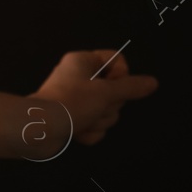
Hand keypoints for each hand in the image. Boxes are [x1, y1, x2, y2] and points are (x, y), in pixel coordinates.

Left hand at [28, 49, 157, 147]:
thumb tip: (152, 82)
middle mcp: (78, 77)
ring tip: (83, 119)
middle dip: (109, 105)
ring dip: (99, 120)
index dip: (122, 74)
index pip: (117, 59)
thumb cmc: (71, 102)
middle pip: (115, 90)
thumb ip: (132, 87)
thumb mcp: (106, 92)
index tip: (113, 85)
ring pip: (107, 110)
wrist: (39, 129)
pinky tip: (78, 131)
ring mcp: (75, 99)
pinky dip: (90, 131)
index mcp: (83, 62)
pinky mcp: (72, 119)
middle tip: (95, 106)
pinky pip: (95, 125)